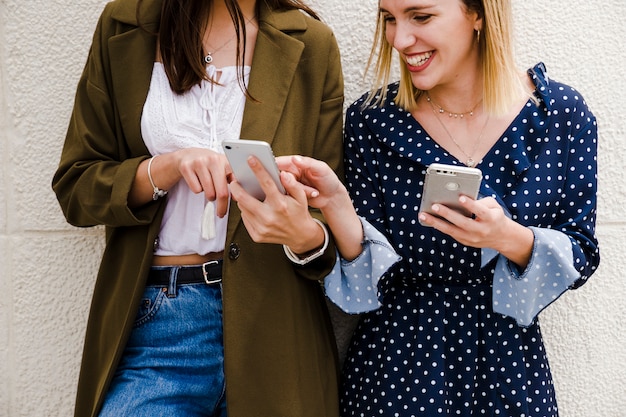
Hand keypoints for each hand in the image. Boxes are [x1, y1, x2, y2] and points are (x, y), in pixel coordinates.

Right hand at [130, 148, 230, 213]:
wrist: (188, 155)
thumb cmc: (210, 165)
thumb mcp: (223, 167)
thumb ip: (232, 179)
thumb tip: (236, 197)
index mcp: (224, 160)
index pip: (234, 183)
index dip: (236, 196)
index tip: (237, 206)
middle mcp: (212, 160)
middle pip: (221, 192)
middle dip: (222, 206)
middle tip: (221, 213)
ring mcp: (198, 163)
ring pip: (208, 193)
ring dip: (210, 196)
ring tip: (208, 188)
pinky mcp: (186, 167)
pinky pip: (196, 190)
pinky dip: (198, 190)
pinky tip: (198, 182)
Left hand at [229, 155, 324, 253]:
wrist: (300, 236)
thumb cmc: (299, 213)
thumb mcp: (301, 197)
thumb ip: (292, 184)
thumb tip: (283, 173)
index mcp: (280, 205)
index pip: (266, 183)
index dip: (257, 169)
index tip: (250, 159)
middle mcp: (269, 217)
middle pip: (244, 198)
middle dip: (236, 187)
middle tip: (235, 181)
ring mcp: (262, 228)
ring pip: (242, 208)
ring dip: (241, 199)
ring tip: (243, 192)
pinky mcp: (257, 235)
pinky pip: (245, 219)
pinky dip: (246, 211)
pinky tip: (251, 206)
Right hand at [277, 155, 363, 260]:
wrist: (332, 197)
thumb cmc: (328, 179)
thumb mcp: (321, 169)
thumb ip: (308, 163)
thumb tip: (294, 159)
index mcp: (296, 163)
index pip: (280, 162)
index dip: (272, 164)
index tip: (267, 168)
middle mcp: (291, 173)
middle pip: (279, 176)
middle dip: (287, 182)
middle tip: (296, 185)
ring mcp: (291, 185)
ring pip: (284, 188)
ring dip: (299, 191)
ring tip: (313, 191)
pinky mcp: (291, 195)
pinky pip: (289, 197)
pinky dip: (299, 197)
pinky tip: (311, 195)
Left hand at [418, 196, 533, 266]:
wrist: (502, 237)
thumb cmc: (495, 216)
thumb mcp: (494, 206)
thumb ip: (480, 201)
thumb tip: (461, 199)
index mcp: (491, 219)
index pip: (481, 212)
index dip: (471, 205)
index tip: (461, 198)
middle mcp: (481, 230)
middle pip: (463, 223)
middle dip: (447, 214)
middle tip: (434, 205)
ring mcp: (472, 238)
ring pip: (452, 231)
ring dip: (436, 223)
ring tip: (423, 215)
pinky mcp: (465, 242)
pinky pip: (451, 233)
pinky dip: (440, 226)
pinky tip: (429, 220)